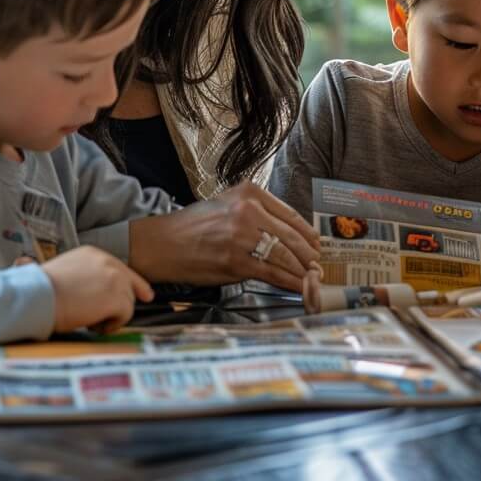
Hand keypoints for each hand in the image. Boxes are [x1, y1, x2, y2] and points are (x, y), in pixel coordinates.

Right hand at [44, 245, 153, 334]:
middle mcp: (108, 263)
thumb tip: (91, 291)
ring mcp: (115, 280)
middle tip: (110, 318)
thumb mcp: (65, 271)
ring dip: (113, 316)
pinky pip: (125, 315)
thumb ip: (84, 276)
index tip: (145, 295)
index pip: (120, 268)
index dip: (133, 283)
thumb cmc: (41, 289)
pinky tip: (96, 326)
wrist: (37, 297)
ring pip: (128, 302)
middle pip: (128, 285)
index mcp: (93, 254)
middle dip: (122, 303)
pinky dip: (113, 324)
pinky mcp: (117, 298)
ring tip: (92, 323)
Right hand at [129, 180, 320, 292]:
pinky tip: (299, 288)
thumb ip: (259, 214)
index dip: (309, 234)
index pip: (291, 215)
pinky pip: (272, 273)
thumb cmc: (195, 226)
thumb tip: (292, 236)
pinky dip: (289, 282)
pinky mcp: (235, 261)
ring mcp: (242, 236)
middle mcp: (248, 210)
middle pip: (292, 236)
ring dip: (303, 271)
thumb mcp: (228, 204)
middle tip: (319, 266)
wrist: (161, 243)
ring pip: (285, 256)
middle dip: (310, 255)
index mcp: (249, 192)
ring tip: (312, 279)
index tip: (318, 245)